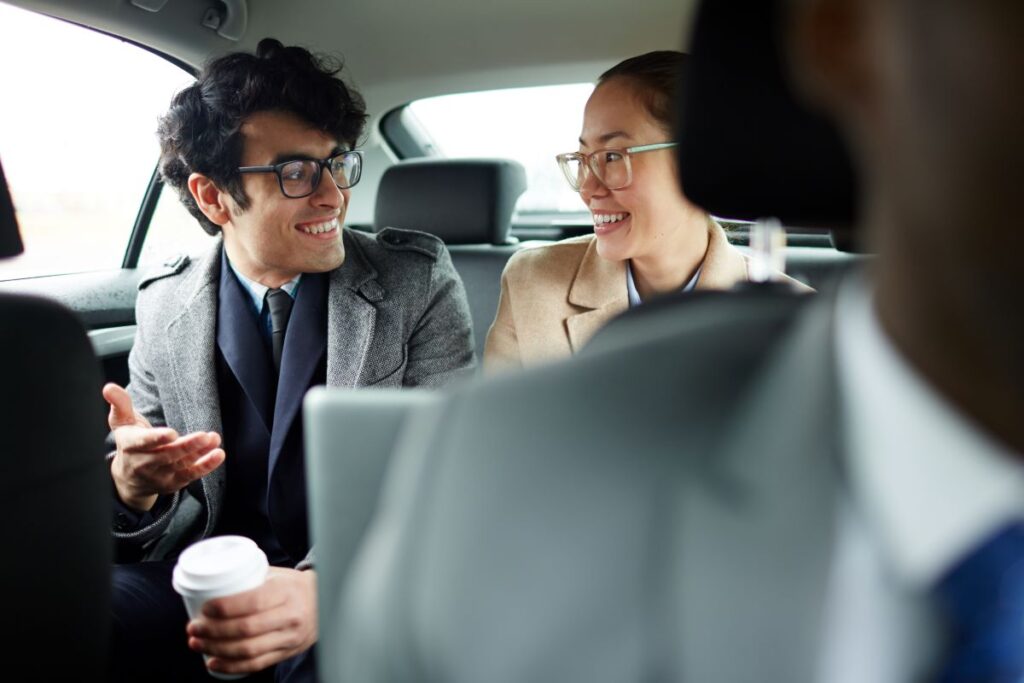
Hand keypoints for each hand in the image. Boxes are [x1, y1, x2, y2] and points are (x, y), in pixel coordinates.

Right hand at [103, 382, 224, 510]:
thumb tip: (108, 387)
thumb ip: (119, 404)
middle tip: (205, 436)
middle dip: (187, 446)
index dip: (157, 439)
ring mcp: (159, 476)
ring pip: (181, 465)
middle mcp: (144, 464)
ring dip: (200, 454)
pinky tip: (218, 455)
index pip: (143, 443)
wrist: (129, 477)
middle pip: (167, 455)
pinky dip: (206, 466)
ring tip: (215, 440)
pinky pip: (191, 475)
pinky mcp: (173, 483)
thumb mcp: (121, 422)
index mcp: (130, 446)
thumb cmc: (129, 441)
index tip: (172, 433)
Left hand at [186, 567, 317, 675]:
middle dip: (214, 631)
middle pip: (247, 629)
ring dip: (217, 650)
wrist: (324, 601)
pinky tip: (213, 663)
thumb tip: (211, 581)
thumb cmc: (293, 585)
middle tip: (194, 628)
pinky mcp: (287, 653)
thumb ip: (249, 579)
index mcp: (287, 591)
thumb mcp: (276, 575)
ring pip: (249, 650)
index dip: (225, 608)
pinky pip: (257, 665)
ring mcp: (290, 638)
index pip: (254, 602)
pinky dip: (232, 667)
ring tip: (198, 643)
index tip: (205, 609)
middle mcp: (291, 616)